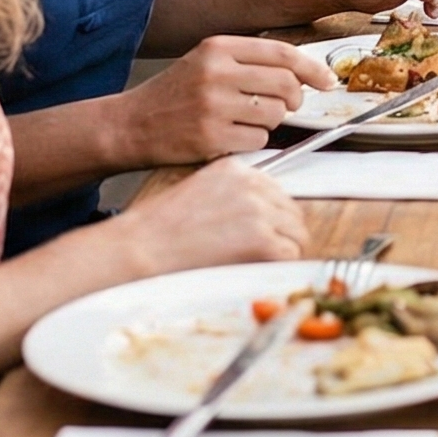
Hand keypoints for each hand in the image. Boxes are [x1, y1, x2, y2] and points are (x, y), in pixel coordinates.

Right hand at [109, 157, 307, 273]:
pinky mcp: (261, 239)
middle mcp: (251, 185)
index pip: (275, 189)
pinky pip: (290, 253)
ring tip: (259, 260)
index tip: (268, 226)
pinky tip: (257, 266)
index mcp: (236, 170)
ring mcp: (259, 211)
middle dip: (282, 231)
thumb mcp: (198, 190)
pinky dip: (278, 264)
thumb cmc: (157, 227)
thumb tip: (258, 211)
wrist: (141, 246)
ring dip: (283, 248)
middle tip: (266, 249)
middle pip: (291, 209)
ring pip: (296, 232)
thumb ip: (232, 193)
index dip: (273, 213)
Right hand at [121, 35, 332, 165]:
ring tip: (242, 122)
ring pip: (275, 115)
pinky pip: (258, 140)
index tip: (326, 81)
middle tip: (286, 107)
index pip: (282, 53)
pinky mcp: (210, 138)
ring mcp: (213, 106)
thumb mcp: (206, 63)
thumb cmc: (175, 94)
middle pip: (286, 85)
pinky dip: (252, 142)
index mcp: (217, 47)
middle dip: (293, 100)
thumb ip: (249, 62)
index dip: (312, 68)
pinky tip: (229, 137)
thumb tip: (304, 73)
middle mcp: (216, 72)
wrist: (129, 125)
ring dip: (269, 123)